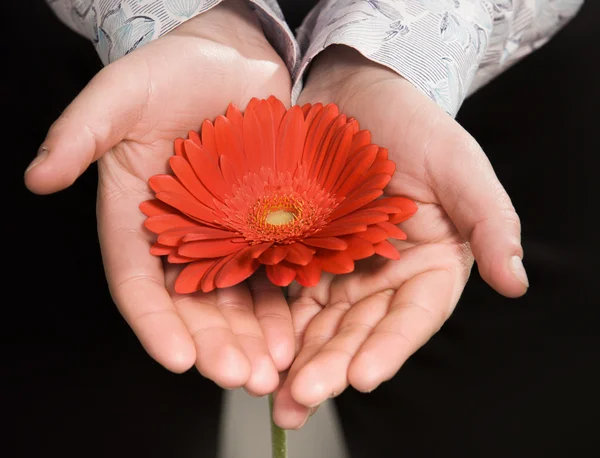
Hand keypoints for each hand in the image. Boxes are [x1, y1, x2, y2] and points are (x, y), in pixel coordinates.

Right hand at [24, 1, 293, 393]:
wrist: (235, 57)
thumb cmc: (172, 70)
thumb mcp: (121, 95)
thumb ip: (81, 133)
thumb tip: (38, 176)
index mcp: (137, 217)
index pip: (138, 282)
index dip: (155, 323)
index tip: (178, 359)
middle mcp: (180, 236)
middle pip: (192, 303)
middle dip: (215, 344)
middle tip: (242, 376)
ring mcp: (225, 234)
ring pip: (235, 299)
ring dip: (253, 337)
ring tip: (274, 367)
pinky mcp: (264, 225)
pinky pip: (271, 273)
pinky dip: (281, 304)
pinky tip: (298, 331)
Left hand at [273, 47, 528, 427]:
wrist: (353, 93)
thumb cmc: (413, 124)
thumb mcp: (459, 164)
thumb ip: (490, 220)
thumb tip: (516, 281)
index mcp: (431, 264)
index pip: (413, 316)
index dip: (389, 348)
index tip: (362, 375)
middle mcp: (386, 275)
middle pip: (361, 330)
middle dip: (333, 365)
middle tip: (303, 397)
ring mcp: (343, 269)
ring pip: (323, 323)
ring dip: (299, 359)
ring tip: (275, 394)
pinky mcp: (304, 256)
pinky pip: (290, 296)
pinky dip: (277, 324)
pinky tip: (258, 348)